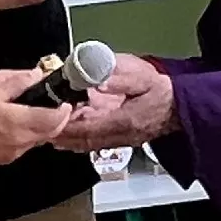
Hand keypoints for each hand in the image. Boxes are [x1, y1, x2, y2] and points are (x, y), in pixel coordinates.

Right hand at [0, 68, 74, 166]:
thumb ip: (18, 80)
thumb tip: (36, 75)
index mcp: (21, 122)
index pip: (58, 118)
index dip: (65, 108)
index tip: (65, 98)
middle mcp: (22, 141)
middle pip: (53, 130)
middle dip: (57, 116)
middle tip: (53, 101)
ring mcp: (15, 152)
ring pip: (39, 138)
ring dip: (40, 124)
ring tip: (29, 108)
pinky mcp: (6, 158)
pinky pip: (24, 144)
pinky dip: (26, 132)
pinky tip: (11, 121)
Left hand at [57, 57, 175, 150]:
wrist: (181, 107)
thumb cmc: (163, 91)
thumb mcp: (141, 77)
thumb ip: (118, 77)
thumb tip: (96, 78)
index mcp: (124, 121)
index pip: (88, 128)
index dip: (67, 126)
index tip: (50, 119)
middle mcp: (120, 135)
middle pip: (82, 141)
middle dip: (61, 135)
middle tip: (40, 127)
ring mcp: (120, 140)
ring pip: (86, 144)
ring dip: (67, 138)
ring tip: (48, 131)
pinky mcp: (120, 138)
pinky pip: (93, 142)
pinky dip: (77, 138)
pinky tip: (67, 133)